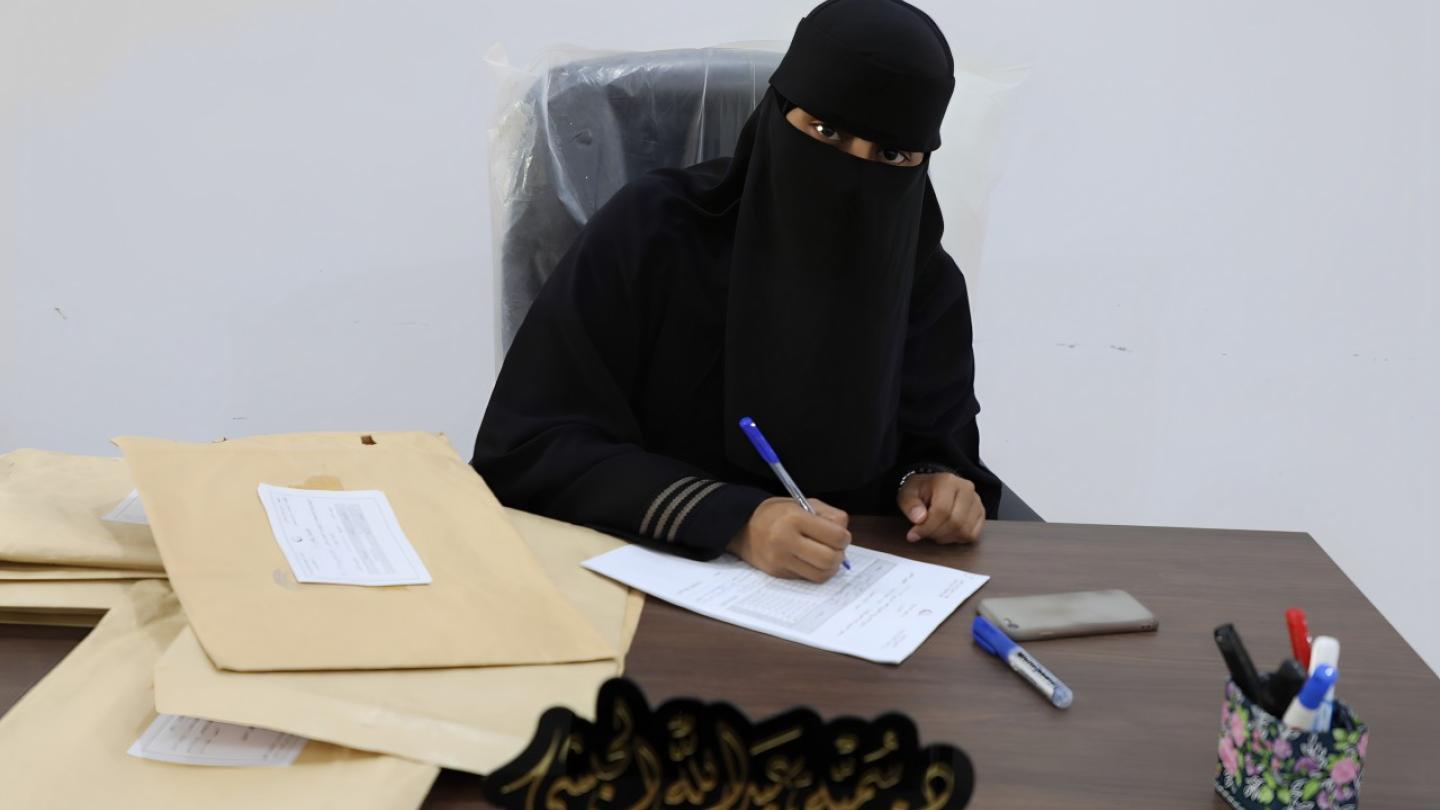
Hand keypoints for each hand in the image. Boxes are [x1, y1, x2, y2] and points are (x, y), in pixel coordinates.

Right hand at [728, 498, 850, 581]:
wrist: (744, 527)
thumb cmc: (778, 514)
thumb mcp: (804, 504)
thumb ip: (829, 516)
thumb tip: (844, 537)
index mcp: (795, 518)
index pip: (836, 536)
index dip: (844, 537)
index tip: (839, 536)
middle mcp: (786, 540)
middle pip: (830, 559)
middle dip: (839, 555)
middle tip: (834, 549)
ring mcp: (781, 560)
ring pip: (821, 574)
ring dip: (829, 567)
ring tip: (824, 556)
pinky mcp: (778, 573)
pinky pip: (807, 578)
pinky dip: (814, 571)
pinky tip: (809, 560)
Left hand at [898, 473, 984, 543]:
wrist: (933, 487)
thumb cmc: (920, 491)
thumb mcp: (907, 494)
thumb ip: (910, 505)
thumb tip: (919, 519)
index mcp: (947, 481)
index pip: (942, 510)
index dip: (926, 527)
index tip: (913, 535)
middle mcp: (966, 489)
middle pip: (955, 522)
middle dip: (935, 533)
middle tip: (923, 533)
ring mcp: (976, 501)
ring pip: (964, 531)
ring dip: (945, 538)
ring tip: (934, 531)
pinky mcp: (981, 513)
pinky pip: (972, 535)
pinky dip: (957, 539)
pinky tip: (946, 532)